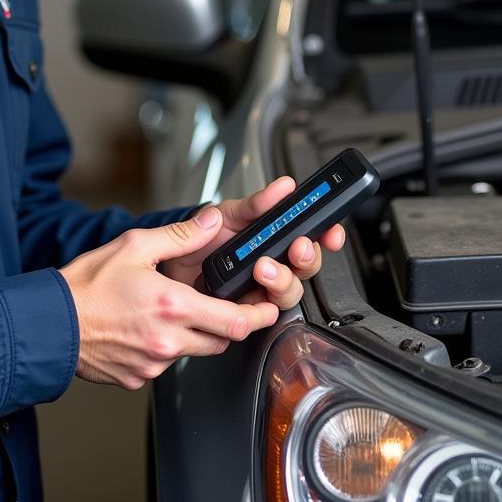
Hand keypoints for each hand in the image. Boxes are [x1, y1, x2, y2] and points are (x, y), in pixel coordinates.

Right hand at [59, 208, 279, 389]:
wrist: (49, 324)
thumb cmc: (85, 286)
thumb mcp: (134, 246)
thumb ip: (179, 236)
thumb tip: (209, 222)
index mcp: (171, 306)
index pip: (234, 321)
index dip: (258, 316)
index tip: (269, 307)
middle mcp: (167, 340)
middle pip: (221, 341)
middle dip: (232, 324)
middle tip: (233, 306)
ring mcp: (152, 364)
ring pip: (194, 352)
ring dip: (198, 334)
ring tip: (181, 310)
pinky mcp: (137, 378)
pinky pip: (165, 363)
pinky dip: (167, 346)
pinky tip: (150, 326)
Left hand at [160, 177, 346, 310]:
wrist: (170, 262)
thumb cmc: (202, 236)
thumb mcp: (227, 214)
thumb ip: (256, 204)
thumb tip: (283, 187)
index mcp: (274, 236)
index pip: (311, 235)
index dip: (327, 234)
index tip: (331, 230)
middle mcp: (274, 262)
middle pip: (306, 266)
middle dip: (307, 258)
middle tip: (297, 247)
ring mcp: (261, 288)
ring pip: (289, 292)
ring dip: (283, 280)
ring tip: (263, 268)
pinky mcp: (246, 310)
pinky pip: (264, 314)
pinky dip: (262, 308)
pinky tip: (254, 297)